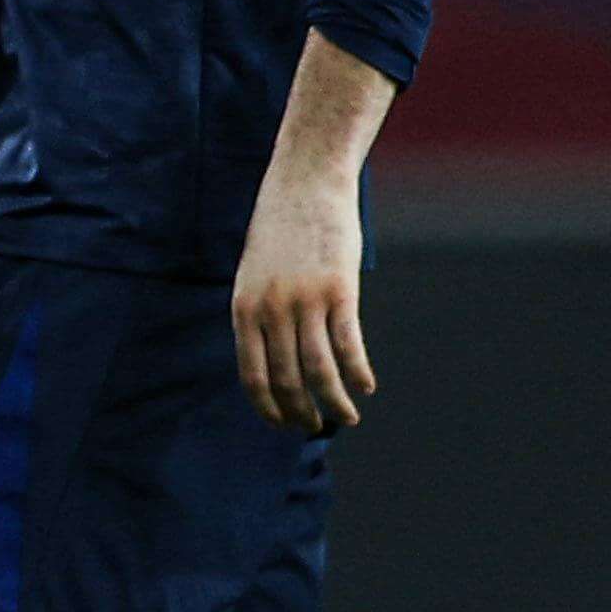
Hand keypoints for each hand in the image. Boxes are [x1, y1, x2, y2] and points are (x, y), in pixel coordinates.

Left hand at [232, 168, 377, 433]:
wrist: (304, 185)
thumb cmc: (280, 231)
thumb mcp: (255, 275)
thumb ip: (261, 314)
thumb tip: (275, 356)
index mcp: (243, 309)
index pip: (252, 376)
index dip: (269, 407)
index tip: (283, 424)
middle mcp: (270, 311)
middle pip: (286, 380)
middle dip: (301, 412)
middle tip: (315, 427)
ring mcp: (305, 302)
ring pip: (319, 371)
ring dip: (334, 402)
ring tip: (346, 418)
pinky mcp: (339, 290)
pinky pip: (348, 345)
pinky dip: (358, 372)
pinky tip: (366, 386)